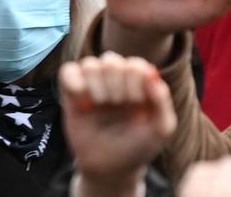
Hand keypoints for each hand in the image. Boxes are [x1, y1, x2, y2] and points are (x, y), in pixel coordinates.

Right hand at [61, 53, 176, 195]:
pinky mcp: (71, 94)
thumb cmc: (138, 147)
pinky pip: (68, 71)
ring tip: (101, 103)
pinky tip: (82, 100)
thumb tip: (151, 73)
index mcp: (137, 83)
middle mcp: (114, 80)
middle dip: (116, 83)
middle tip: (118, 103)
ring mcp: (92, 86)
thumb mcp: (160, 129)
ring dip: (97, 84)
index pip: (135, 64)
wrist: (111, 170)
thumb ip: (162, 100)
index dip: (135, 79)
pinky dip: (74, 80)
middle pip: (111, 60)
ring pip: (90, 64)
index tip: (137, 102)